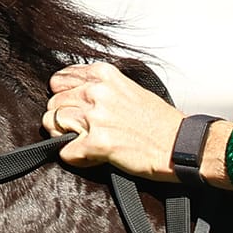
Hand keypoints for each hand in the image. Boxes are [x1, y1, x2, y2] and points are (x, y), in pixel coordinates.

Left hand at [43, 62, 183, 179]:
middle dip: (61, 119)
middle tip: (78, 130)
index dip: (63, 96)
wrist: (180, 145)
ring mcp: (97, 117)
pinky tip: (90, 156)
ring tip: (82, 143)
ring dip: (63, 137)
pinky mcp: (98, 143)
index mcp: (104, 75)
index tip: (71, 107)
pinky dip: (74, 157)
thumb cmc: (160, 122)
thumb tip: (74, 92)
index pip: (60, 80)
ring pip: (52, 124)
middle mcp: (98, 92)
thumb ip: (100, 87)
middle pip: (53, 103)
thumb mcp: (128, 89)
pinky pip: (65, 151)